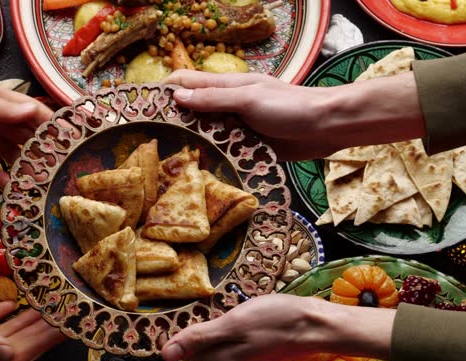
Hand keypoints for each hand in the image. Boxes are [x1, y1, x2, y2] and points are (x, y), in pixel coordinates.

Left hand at [0, 72, 54, 186]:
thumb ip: (4, 111)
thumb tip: (35, 113)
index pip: (29, 111)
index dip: (49, 123)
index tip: (70, 138)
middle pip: (20, 133)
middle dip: (38, 150)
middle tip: (57, 169)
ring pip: (4, 150)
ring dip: (19, 165)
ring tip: (36, 183)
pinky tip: (9, 188)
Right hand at [0, 301, 65, 360]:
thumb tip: (10, 350)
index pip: (19, 353)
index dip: (44, 342)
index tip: (67, 327)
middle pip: (17, 342)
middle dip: (43, 330)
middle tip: (68, 313)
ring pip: (3, 331)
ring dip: (26, 320)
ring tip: (49, 307)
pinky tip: (11, 302)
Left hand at [160, 294, 393, 360]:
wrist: (317, 324)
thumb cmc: (277, 321)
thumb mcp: (233, 324)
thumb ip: (198, 339)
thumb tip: (164, 355)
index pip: (182, 347)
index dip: (175, 327)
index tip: (171, 309)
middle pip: (196, 343)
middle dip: (193, 324)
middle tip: (199, 300)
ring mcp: (240, 357)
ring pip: (212, 338)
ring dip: (210, 320)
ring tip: (217, 302)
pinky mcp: (252, 348)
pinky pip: (228, 335)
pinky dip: (226, 322)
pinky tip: (236, 309)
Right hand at [165, 70, 424, 161]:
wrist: (327, 127)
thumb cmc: (291, 107)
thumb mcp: (248, 99)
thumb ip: (214, 98)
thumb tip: (176, 96)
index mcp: (227, 86)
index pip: (185, 82)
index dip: (162, 91)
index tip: (138, 106)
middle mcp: (228, 105)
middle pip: (191, 110)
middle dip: (169, 121)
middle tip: (144, 141)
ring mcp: (237, 127)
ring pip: (204, 134)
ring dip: (188, 143)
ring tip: (163, 161)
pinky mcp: (247, 147)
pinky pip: (222, 152)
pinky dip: (208, 159)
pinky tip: (194, 172)